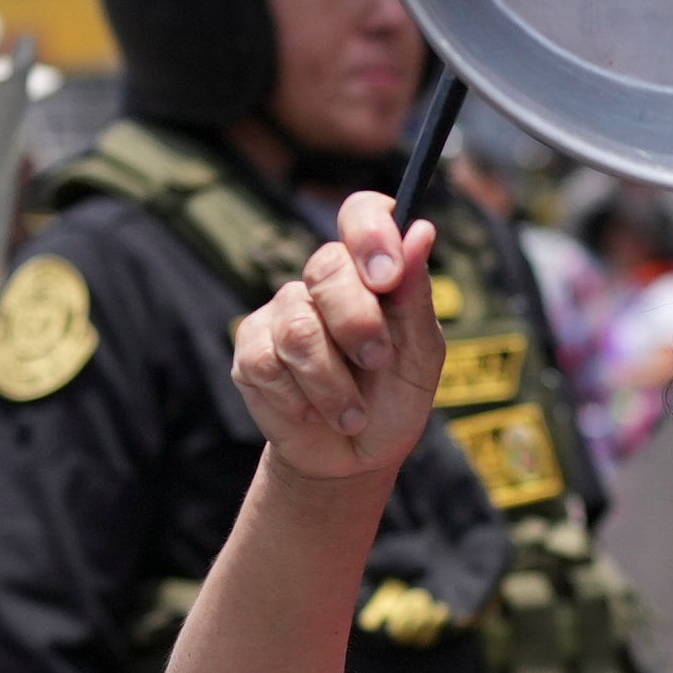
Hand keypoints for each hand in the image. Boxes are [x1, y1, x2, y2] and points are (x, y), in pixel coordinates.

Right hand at [236, 193, 441, 483]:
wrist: (355, 459)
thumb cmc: (393, 399)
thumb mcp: (421, 354)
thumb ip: (417, 295)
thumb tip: (422, 231)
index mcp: (370, 270)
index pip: (361, 214)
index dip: (370, 232)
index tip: (387, 275)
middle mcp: (323, 282)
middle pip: (327, 269)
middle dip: (358, 323)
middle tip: (377, 362)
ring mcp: (283, 312)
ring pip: (299, 328)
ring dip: (333, 383)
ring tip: (352, 413)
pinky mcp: (251, 349)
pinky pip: (268, 363)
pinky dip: (300, 399)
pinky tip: (313, 413)